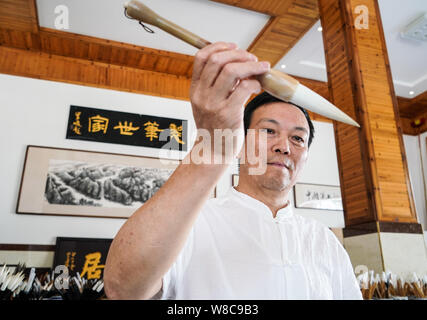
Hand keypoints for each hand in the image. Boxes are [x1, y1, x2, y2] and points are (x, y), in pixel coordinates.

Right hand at [190, 42, 269, 158]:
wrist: (213, 152)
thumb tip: (237, 63)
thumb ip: (216, 85)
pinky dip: (255, 82)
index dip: (219, 46)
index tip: (234, 46)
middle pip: (217, 60)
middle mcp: (201, 95)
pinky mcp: (228, 114)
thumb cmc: (215, 127)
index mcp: (195, 90)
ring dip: (250, 65)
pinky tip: (258, 87)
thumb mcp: (206, 104)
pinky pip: (244, 88)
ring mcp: (213, 104)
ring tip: (261, 67)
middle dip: (238, 54)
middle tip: (252, 58)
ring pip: (232, 71)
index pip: (201, 57)